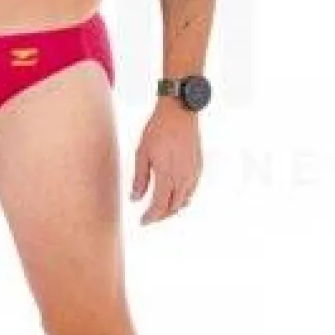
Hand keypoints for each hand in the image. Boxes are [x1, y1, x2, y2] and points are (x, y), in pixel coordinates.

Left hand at [130, 102, 202, 225]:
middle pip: (173, 207)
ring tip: (160, 209)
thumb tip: (135, 199)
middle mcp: (183, 178)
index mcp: (167, 175)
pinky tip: (174, 196)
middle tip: (149, 218)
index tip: (142, 221)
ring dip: (172, 208)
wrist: (180, 112)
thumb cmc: (158, 130)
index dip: (150, 217)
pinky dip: (182, 198)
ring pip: (184, 201)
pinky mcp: (198, 168)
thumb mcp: (142, 153)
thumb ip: (139, 179)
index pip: (159, 206)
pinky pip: (191, 191)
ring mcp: (193, 173)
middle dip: (160, 216)